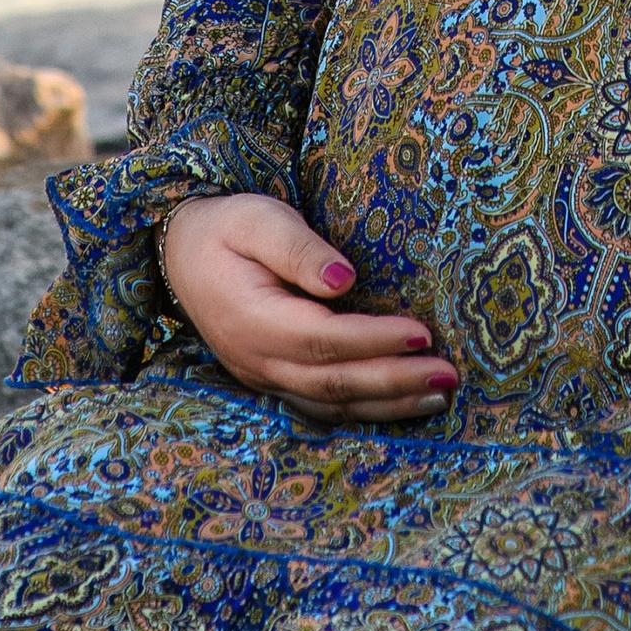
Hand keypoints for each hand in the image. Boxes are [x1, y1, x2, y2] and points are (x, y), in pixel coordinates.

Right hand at [158, 193, 456, 420]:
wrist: (180, 254)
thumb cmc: (227, 228)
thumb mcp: (258, 219)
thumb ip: (297, 248)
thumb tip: (344, 278)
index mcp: (253, 319)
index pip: (324, 339)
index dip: (375, 340)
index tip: (423, 332)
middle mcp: (257, 359)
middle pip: (333, 382)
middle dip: (395, 381)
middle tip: (450, 376)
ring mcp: (262, 377)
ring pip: (330, 404)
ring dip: (387, 404)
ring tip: (440, 396)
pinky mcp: (271, 380)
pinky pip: (320, 406)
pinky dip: (362, 411)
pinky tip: (400, 405)